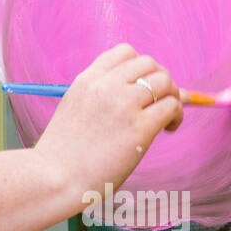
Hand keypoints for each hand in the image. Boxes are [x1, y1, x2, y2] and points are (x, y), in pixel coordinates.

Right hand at [34, 43, 183, 195]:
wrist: (55, 178)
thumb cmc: (64, 152)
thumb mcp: (74, 109)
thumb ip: (99, 96)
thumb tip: (138, 93)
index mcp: (87, 79)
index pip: (125, 52)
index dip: (140, 67)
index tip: (142, 87)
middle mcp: (105, 86)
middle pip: (149, 64)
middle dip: (160, 81)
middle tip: (159, 104)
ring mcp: (123, 106)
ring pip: (165, 82)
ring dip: (172, 97)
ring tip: (166, 119)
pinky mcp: (139, 129)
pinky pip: (171, 107)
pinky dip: (175, 116)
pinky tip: (166, 129)